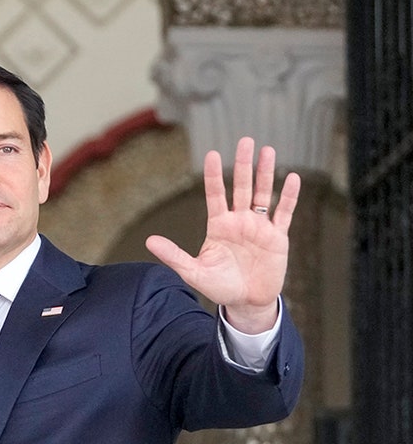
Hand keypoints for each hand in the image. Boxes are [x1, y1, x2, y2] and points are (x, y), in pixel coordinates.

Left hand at [145, 137, 300, 333]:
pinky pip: (284, 213)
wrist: (246, 302)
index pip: (215, 194)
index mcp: (219, 225)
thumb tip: (149, 241)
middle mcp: (239, 221)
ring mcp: (259, 227)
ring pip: (263, 194)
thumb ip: (174, 255)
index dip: (214, 175)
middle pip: (241, 187)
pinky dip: (288, 197)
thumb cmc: (219, 286)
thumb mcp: (193, 271)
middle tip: (245, 140)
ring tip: (268, 150)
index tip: (212, 154)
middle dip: (243, 164)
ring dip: (266, 173)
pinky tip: (293, 179)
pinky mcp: (277, 237)